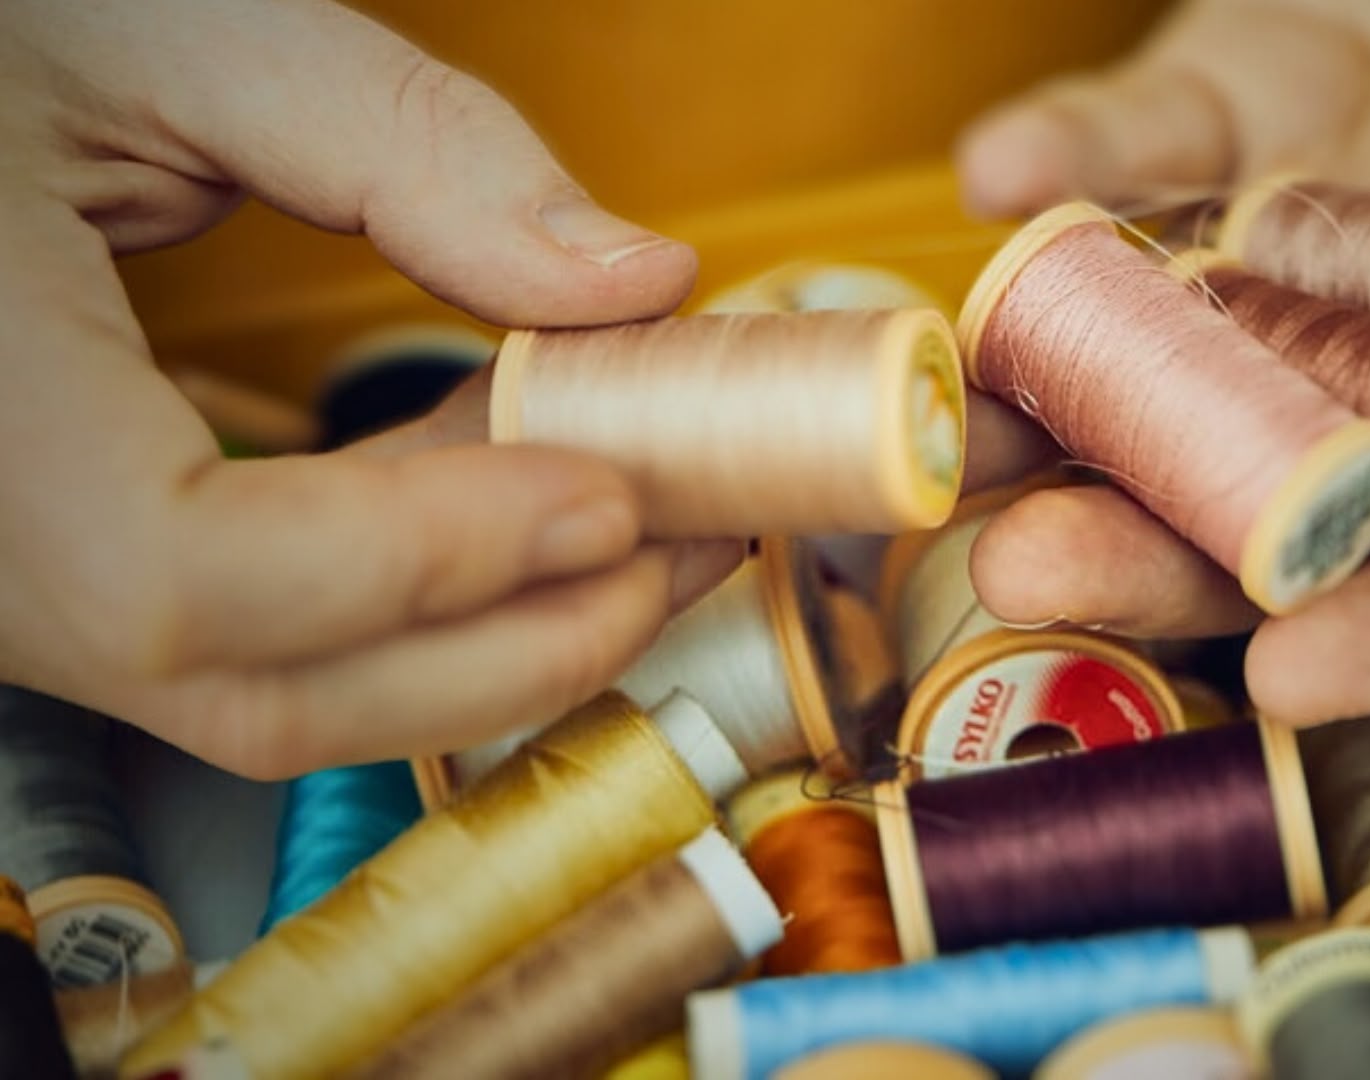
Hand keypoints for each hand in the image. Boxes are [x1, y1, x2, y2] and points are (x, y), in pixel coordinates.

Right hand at [0, 0, 736, 778]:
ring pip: (268, 694)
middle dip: (507, 643)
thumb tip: (626, 281)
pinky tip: (516, 496)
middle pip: (257, 696)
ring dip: (483, 634)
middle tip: (678, 542)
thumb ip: (409, 150)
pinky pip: (258, 636)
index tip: (607, 499)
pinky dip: (410, 591)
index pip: (181, 573)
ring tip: (639, 526)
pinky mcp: (67, 572)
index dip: (421, 563)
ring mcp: (12, 580)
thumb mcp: (180, 36)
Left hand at [955, 0, 1369, 722]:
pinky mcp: (1231, 128)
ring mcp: (1315, 245)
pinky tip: (1000, 174)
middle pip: (1297, 494)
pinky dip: (1070, 167)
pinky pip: (1142, 157)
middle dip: (1159, 550)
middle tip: (1034, 572)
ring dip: (1059, 409)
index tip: (1291, 674)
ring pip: (1183, 364)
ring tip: (945, 443)